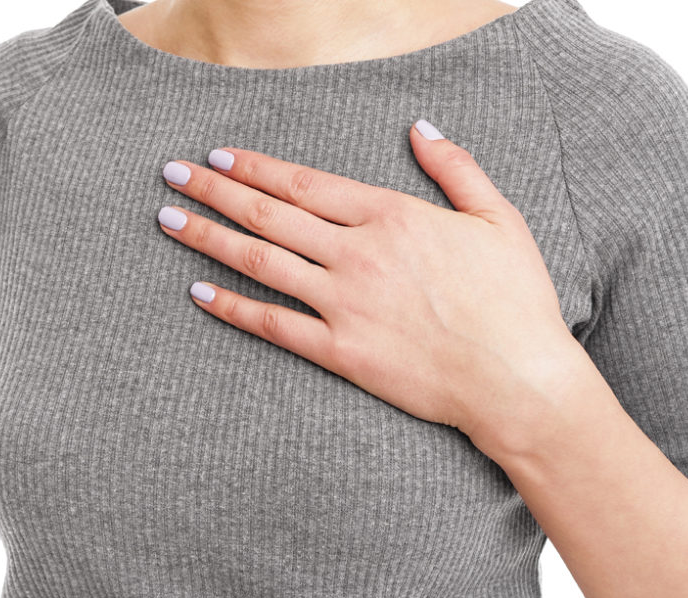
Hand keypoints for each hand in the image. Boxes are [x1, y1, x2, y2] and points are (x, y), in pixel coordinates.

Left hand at [155, 119, 588, 455]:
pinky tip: (198, 292)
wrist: (518, 380)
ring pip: (260, 261)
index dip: (255, 167)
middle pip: (269, 213)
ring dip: (207, 237)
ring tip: (168, 220)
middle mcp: (358, 253)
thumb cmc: (514, 300)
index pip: (304, 182)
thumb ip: (455, 166)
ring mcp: (344, 303)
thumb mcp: (498, 218)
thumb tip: (420, 127)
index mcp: (391, 215)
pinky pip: (272, 324)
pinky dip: (231, 307)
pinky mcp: (340, 351)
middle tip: (172, 175)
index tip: (220, 156)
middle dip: (214, 190)